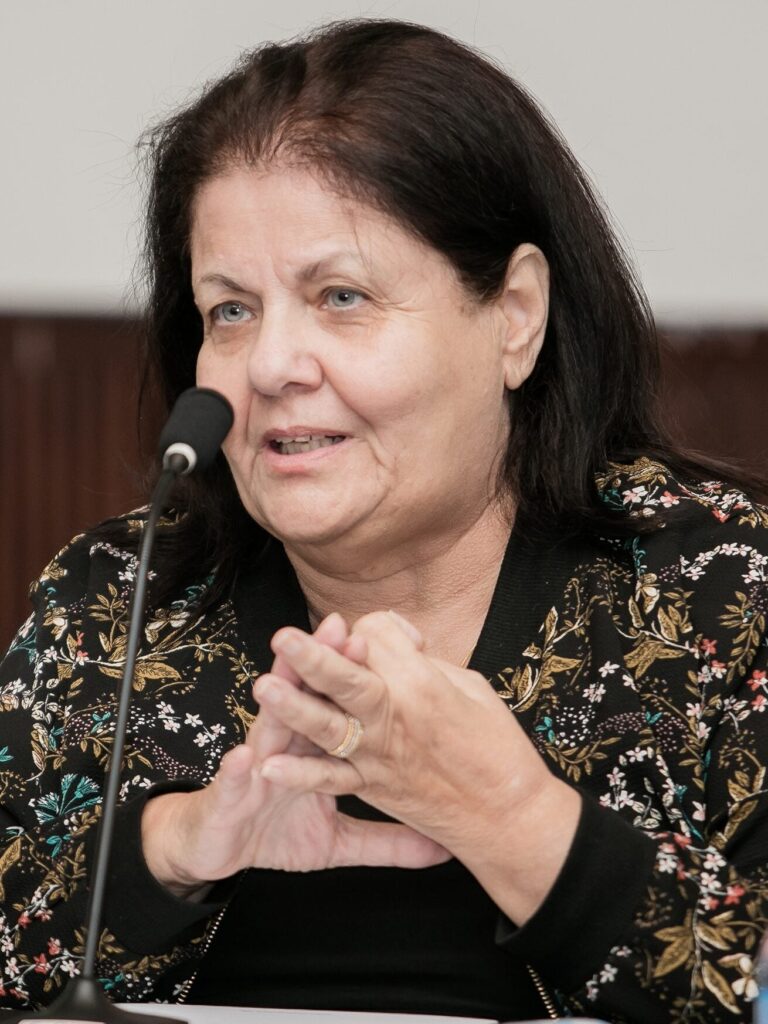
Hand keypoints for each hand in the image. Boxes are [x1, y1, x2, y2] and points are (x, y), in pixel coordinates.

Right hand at [141, 613, 448, 897]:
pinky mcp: (228, 795)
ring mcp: (255, 767)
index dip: (361, 675)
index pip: (340, 703)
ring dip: (276, 701)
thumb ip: (389, 841)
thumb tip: (440, 851)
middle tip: (339, 629)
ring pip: (269, 726)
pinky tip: (245, 757)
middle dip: (320, 662)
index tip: (387, 645)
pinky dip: (238, 768)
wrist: (218, 849)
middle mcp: (285, 745)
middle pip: (306, 697)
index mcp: (314, 747)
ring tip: (283, 676)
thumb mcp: (341, 842)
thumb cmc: (278, 832)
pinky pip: (233, 780)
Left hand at [256, 610, 580, 923]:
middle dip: (313, 657)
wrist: (509, 817)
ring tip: (264, 688)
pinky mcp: (374, 789)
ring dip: (295, 707)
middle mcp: (397, 716)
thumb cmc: (497, 746)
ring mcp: (381, 755)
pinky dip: (300, 774)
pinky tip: (269, 766)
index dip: (373, 630)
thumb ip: (423, 664)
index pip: (378, 639)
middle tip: (282, 638)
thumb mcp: (470, 685)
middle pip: (347, 677)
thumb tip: (394, 647)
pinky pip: (331, 780)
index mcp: (423, 683)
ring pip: (329, 726)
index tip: (383, 636)